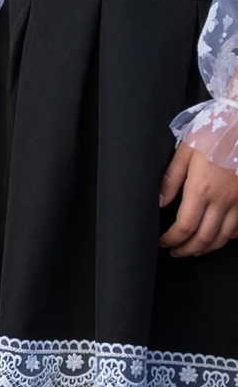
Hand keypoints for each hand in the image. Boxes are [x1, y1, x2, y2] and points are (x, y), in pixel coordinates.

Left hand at [161, 142, 237, 257]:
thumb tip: (158, 202)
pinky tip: (217, 237)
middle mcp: (223, 200)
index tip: (162, 242)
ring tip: (192, 250)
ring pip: (224, 237)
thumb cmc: (213, 134)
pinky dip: (227, 238)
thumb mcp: (185, 151)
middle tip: (175, 252)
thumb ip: (171, 179)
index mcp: (202, 189)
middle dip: (187, 249)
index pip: (184, 226)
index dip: (171, 239)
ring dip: (207, 248)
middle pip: (205, 238)